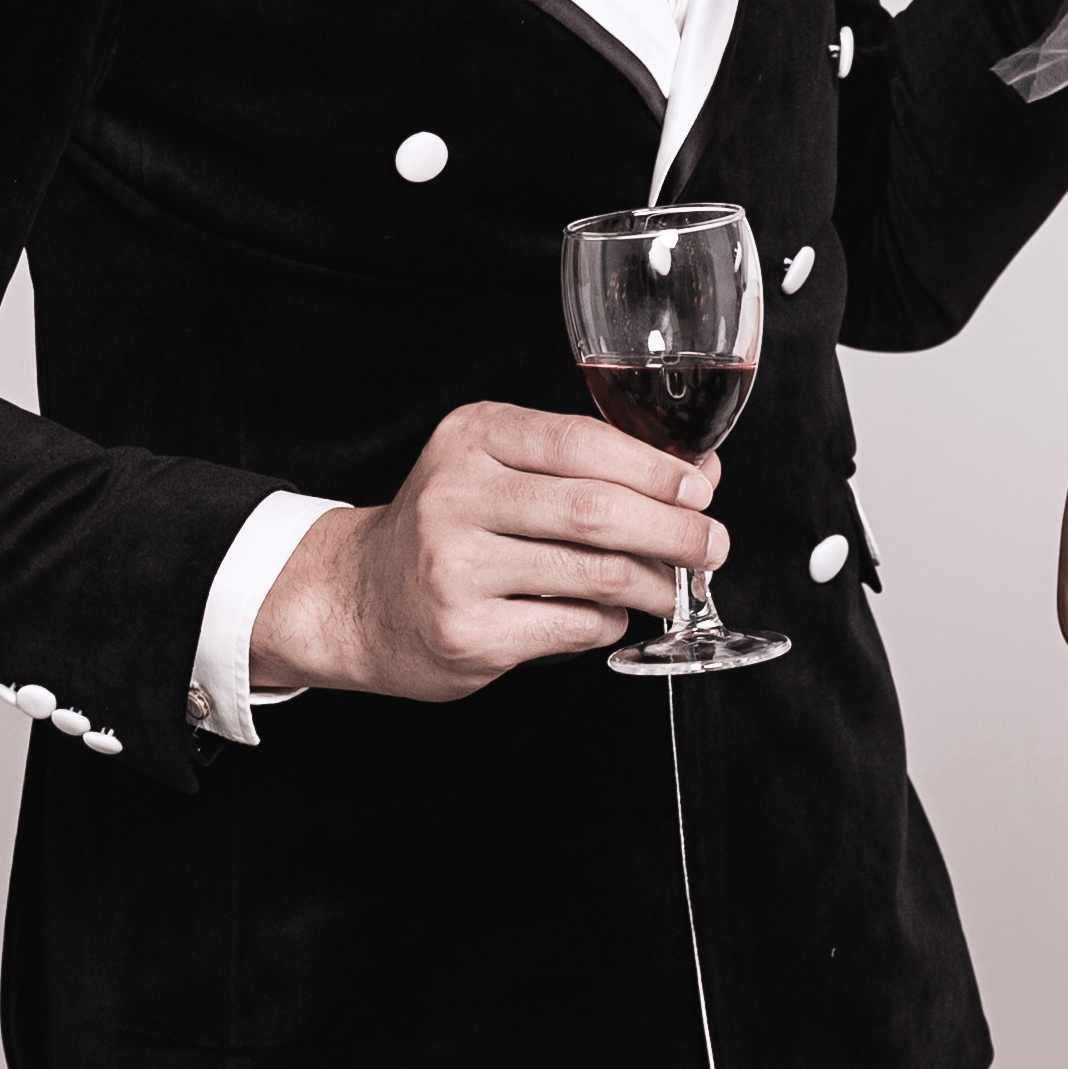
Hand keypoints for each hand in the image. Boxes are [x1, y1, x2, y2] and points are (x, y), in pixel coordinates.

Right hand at [253, 404, 723, 699]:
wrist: (357, 598)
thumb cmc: (445, 528)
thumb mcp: (495, 468)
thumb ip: (584, 466)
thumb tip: (695, 476)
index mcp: (472, 438)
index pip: (584, 442)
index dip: (656, 469)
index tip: (700, 488)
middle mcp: (458, 495)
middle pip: (596, 509)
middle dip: (673, 529)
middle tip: (711, 545)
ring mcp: (457, 566)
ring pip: (594, 572)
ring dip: (652, 583)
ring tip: (670, 587)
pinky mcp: (467, 631)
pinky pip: (572, 625)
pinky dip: (608, 623)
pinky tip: (609, 616)